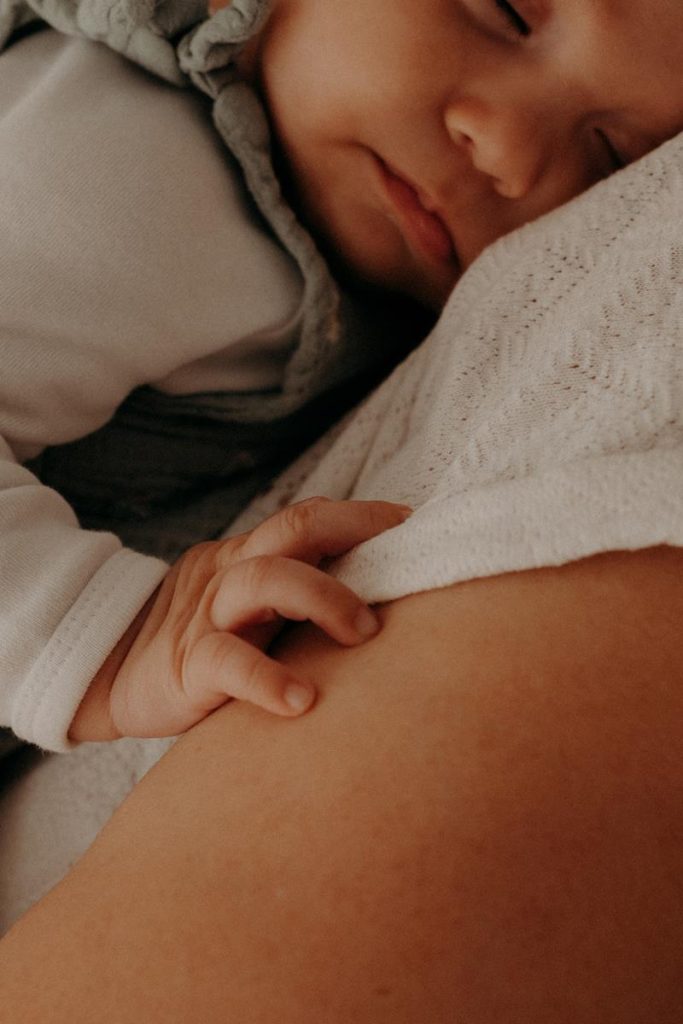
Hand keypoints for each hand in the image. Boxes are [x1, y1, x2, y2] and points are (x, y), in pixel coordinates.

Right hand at [69, 498, 409, 741]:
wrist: (111, 675)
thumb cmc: (201, 644)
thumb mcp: (246, 607)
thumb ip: (293, 597)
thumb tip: (376, 601)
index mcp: (248, 558)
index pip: (308, 519)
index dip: (361, 517)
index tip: (411, 524)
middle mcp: (232, 573)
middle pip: (293, 529)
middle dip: (354, 535)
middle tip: (403, 570)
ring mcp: (208, 615)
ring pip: (264, 579)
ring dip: (322, 598)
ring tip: (364, 633)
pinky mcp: (188, 664)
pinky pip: (228, 662)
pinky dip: (267, 678)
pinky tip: (300, 702)